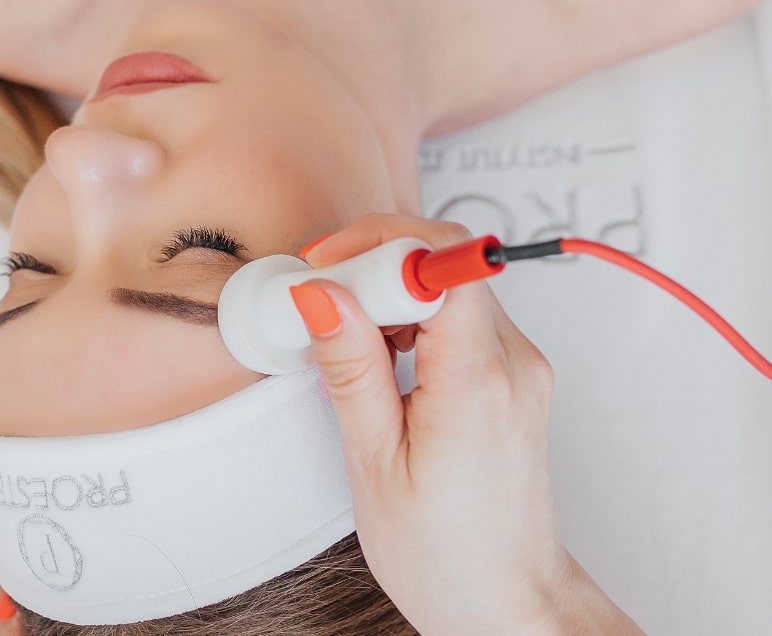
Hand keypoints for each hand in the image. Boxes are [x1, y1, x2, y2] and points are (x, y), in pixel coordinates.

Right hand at [296, 214, 642, 635]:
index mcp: (477, 382)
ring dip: (391, 291)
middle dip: (375, 264)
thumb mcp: (375, 464)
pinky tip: (382, 354)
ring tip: (349, 339)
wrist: (511, 604)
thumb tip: (322, 295)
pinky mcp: (514, 372)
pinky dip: (414, 316)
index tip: (329, 265)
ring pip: (450, 281)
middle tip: (325, 303)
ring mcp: (520, 364)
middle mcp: (513, 361)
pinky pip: (461, 313)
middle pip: (445, 260)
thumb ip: (352, 368)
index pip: (442, 260)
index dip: (378, 243)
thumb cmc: (446, 556)